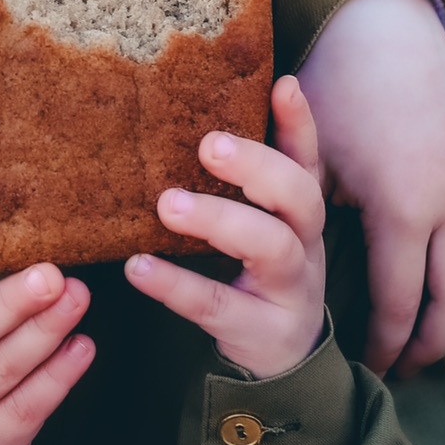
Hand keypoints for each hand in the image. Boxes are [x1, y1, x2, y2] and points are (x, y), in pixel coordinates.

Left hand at [125, 76, 326, 379]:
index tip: (282, 84)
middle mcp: (305, 244)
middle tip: (209, 144)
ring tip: (168, 204)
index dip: (299, 123)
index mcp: (300, 211)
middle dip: (259, 167)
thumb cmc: (260, 271)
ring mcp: (290, 289)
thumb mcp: (262, 221)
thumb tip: (205, 108)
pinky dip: (176, 285)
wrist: (284, 359)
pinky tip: (138, 266)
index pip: (306, 158)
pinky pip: (218, 304)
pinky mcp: (260, 330)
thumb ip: (243, 175)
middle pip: (300, 197)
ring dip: (219, 220)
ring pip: (271, 247)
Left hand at [297, 0, 444, 373]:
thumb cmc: (327, 87)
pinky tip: (444, 273)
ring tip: (429, 334)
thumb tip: (275, 277)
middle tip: (407, 369)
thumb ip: (305, 219)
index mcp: (401, 203)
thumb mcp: (309, 158)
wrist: (380, 16)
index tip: (370, 367)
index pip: (400, 297)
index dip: (386, 339)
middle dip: (432, 339)